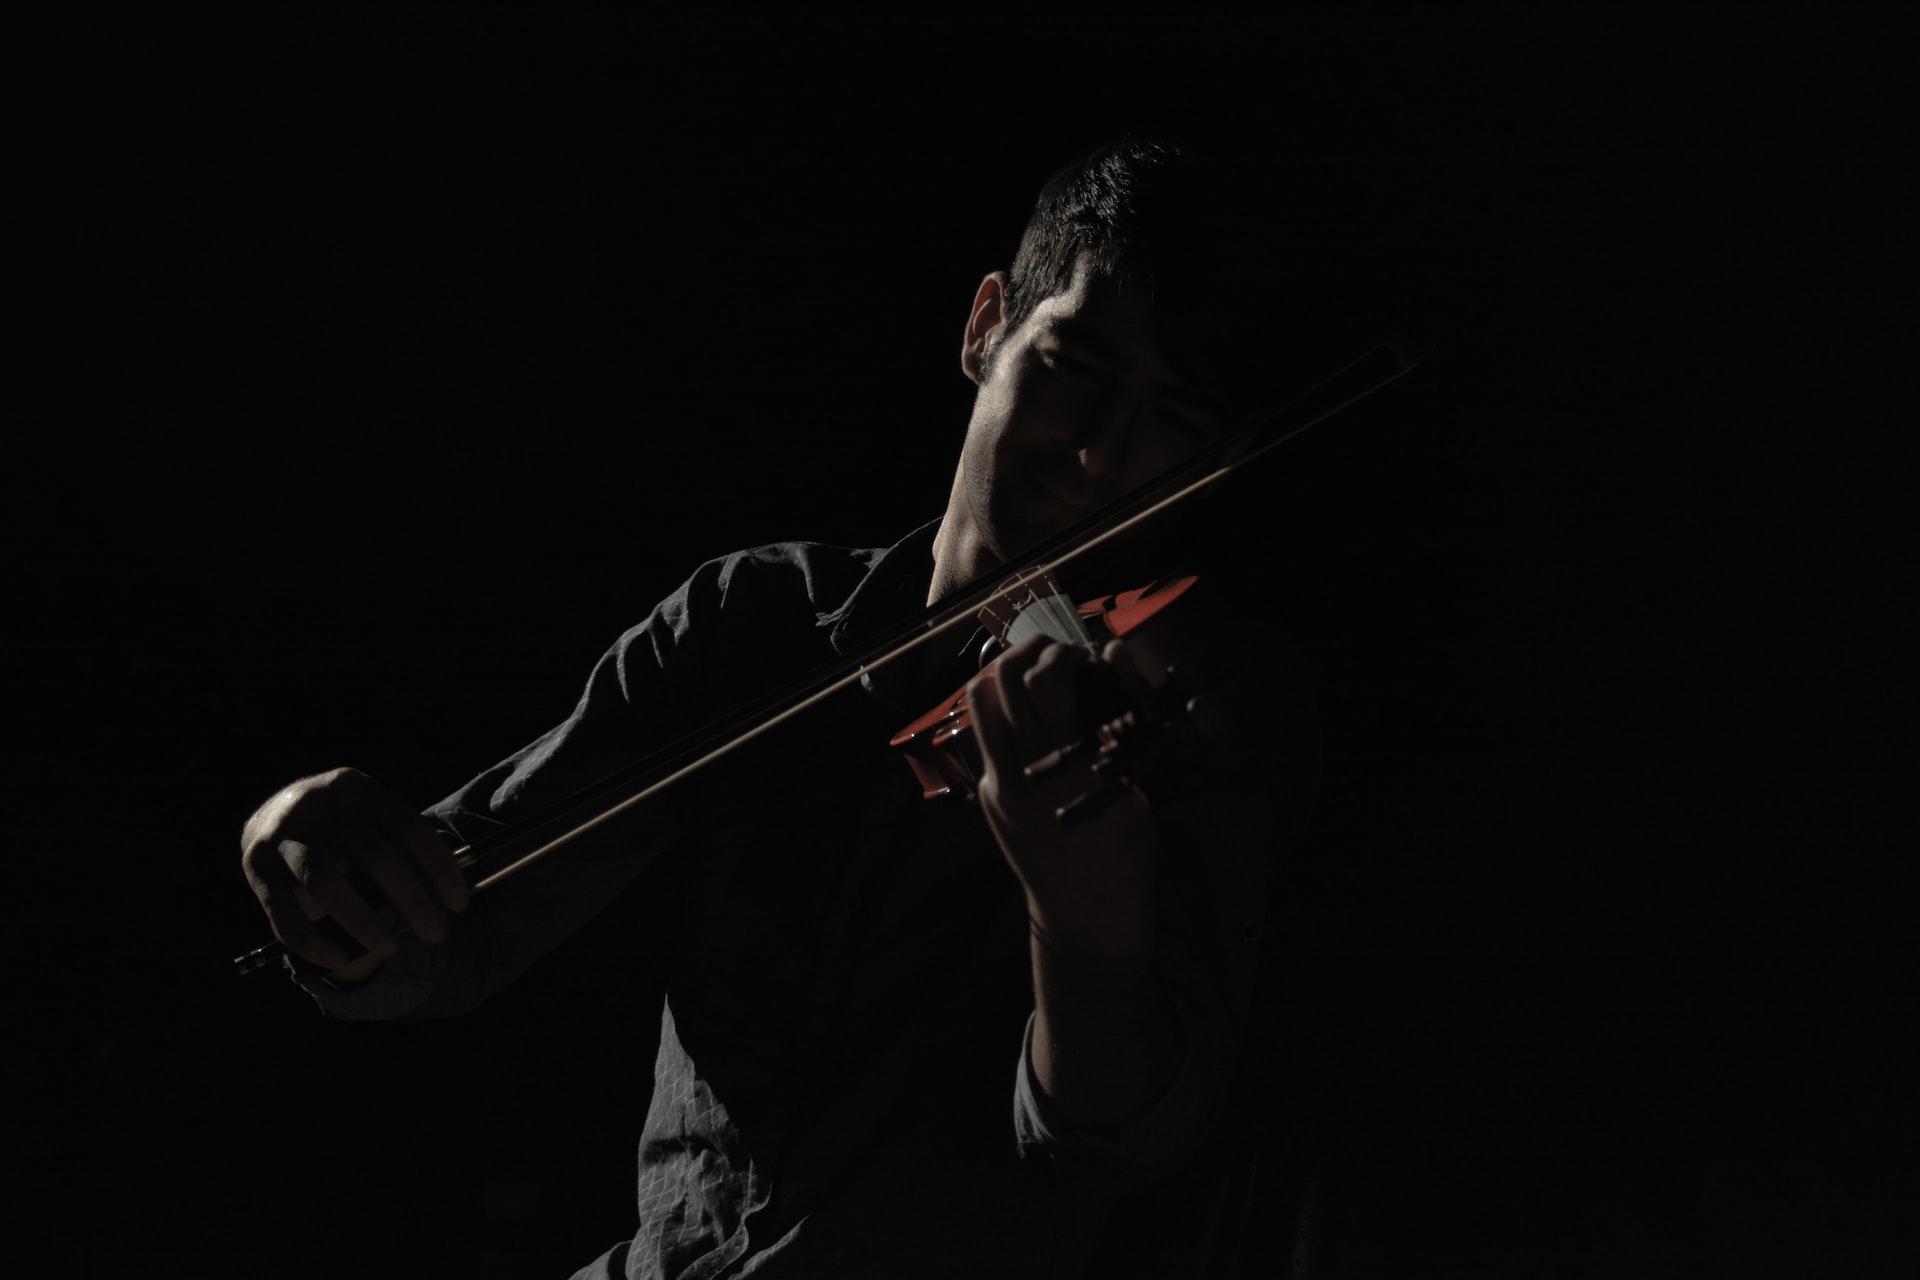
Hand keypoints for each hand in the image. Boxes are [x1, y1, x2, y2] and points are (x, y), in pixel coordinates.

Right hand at [240, 767, 467, 982]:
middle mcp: (317, 803)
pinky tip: (339, 958)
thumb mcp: (368, 819)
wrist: (270, 815)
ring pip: (326, 882)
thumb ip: (398, 848)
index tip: (459, 903)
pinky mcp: (256, 867)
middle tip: (434, 932)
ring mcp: (283, 835)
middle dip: (411, 899)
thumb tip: (443, 897)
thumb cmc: (339, 827)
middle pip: (374, 853)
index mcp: (355, 787)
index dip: (438, 866)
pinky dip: (314, 942)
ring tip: (390, 947)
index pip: (408, 826)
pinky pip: (285, 913)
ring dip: (364, 922)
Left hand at [966, 636, 1157, 969]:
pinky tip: (1029, 716)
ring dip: (1006, 675)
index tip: (1083, 656)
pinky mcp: (990, 796)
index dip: (1064, 654)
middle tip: (1054, 651)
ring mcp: (1001, 783)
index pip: (1049, 682)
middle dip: (1031, 650)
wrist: (1086, 910)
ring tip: (1033, 674)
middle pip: (1007, 680)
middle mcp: (1029, 769)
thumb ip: (1123, 716)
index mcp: (1074, 765)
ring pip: (982, 702)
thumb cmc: (1125, 845)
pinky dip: (1004, 713)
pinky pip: (987, 737)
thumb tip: (1113, 654)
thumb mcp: (1137, 780)